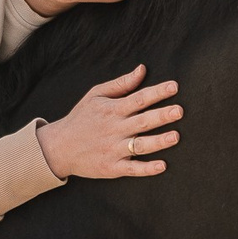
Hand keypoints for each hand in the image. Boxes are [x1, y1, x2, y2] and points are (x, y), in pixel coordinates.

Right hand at [38, 65, 181, 179]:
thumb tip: (142, 69)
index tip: (174, 86)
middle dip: (161, 116)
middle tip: (179, 111)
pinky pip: (132, 169)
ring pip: (140, 146)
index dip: (157, 92)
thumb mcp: (96, 95)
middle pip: (142, 121)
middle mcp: (114, 129)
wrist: (58, 147)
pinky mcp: (112, 168)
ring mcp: (113, 150)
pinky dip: (147, 169)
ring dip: (158, 142)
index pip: (138, 99)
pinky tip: (162, 165)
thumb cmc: (81, 118)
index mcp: (112, 110)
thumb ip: (121, 84)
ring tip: (175, 136)